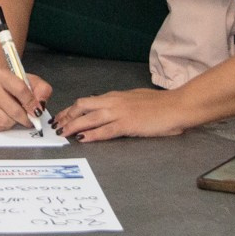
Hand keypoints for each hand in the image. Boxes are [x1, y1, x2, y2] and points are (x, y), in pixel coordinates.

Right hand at [0, 68, 52, 131]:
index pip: (20, 90)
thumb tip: (41, 105)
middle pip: (13, 110)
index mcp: (2, 75)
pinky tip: (5, 118)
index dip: (32, 103)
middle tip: (29, 119)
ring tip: (15, 117)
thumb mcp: (31, 81)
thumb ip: (42, 90)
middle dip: (25, 118)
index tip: (37, 111)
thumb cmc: (14, 85)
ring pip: (3, 121)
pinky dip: (3, 126)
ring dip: (13, 122)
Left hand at [55, 87, 192, 142]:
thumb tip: (112, 111)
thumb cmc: (161, 105)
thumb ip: (122, 105)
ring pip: (89, 117)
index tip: (62, 116)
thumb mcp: (136, 100)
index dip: (72, 109)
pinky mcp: (128, 124)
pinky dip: (91, 135)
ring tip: (62, 133)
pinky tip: (82, 139)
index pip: (87, 101)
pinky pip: (105, 130)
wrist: (177, 106)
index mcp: (116, 96)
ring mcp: (120, 112)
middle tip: (56, 126)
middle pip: (82, 106)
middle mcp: (114, 101)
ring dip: (73, 125)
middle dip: (67, 116)